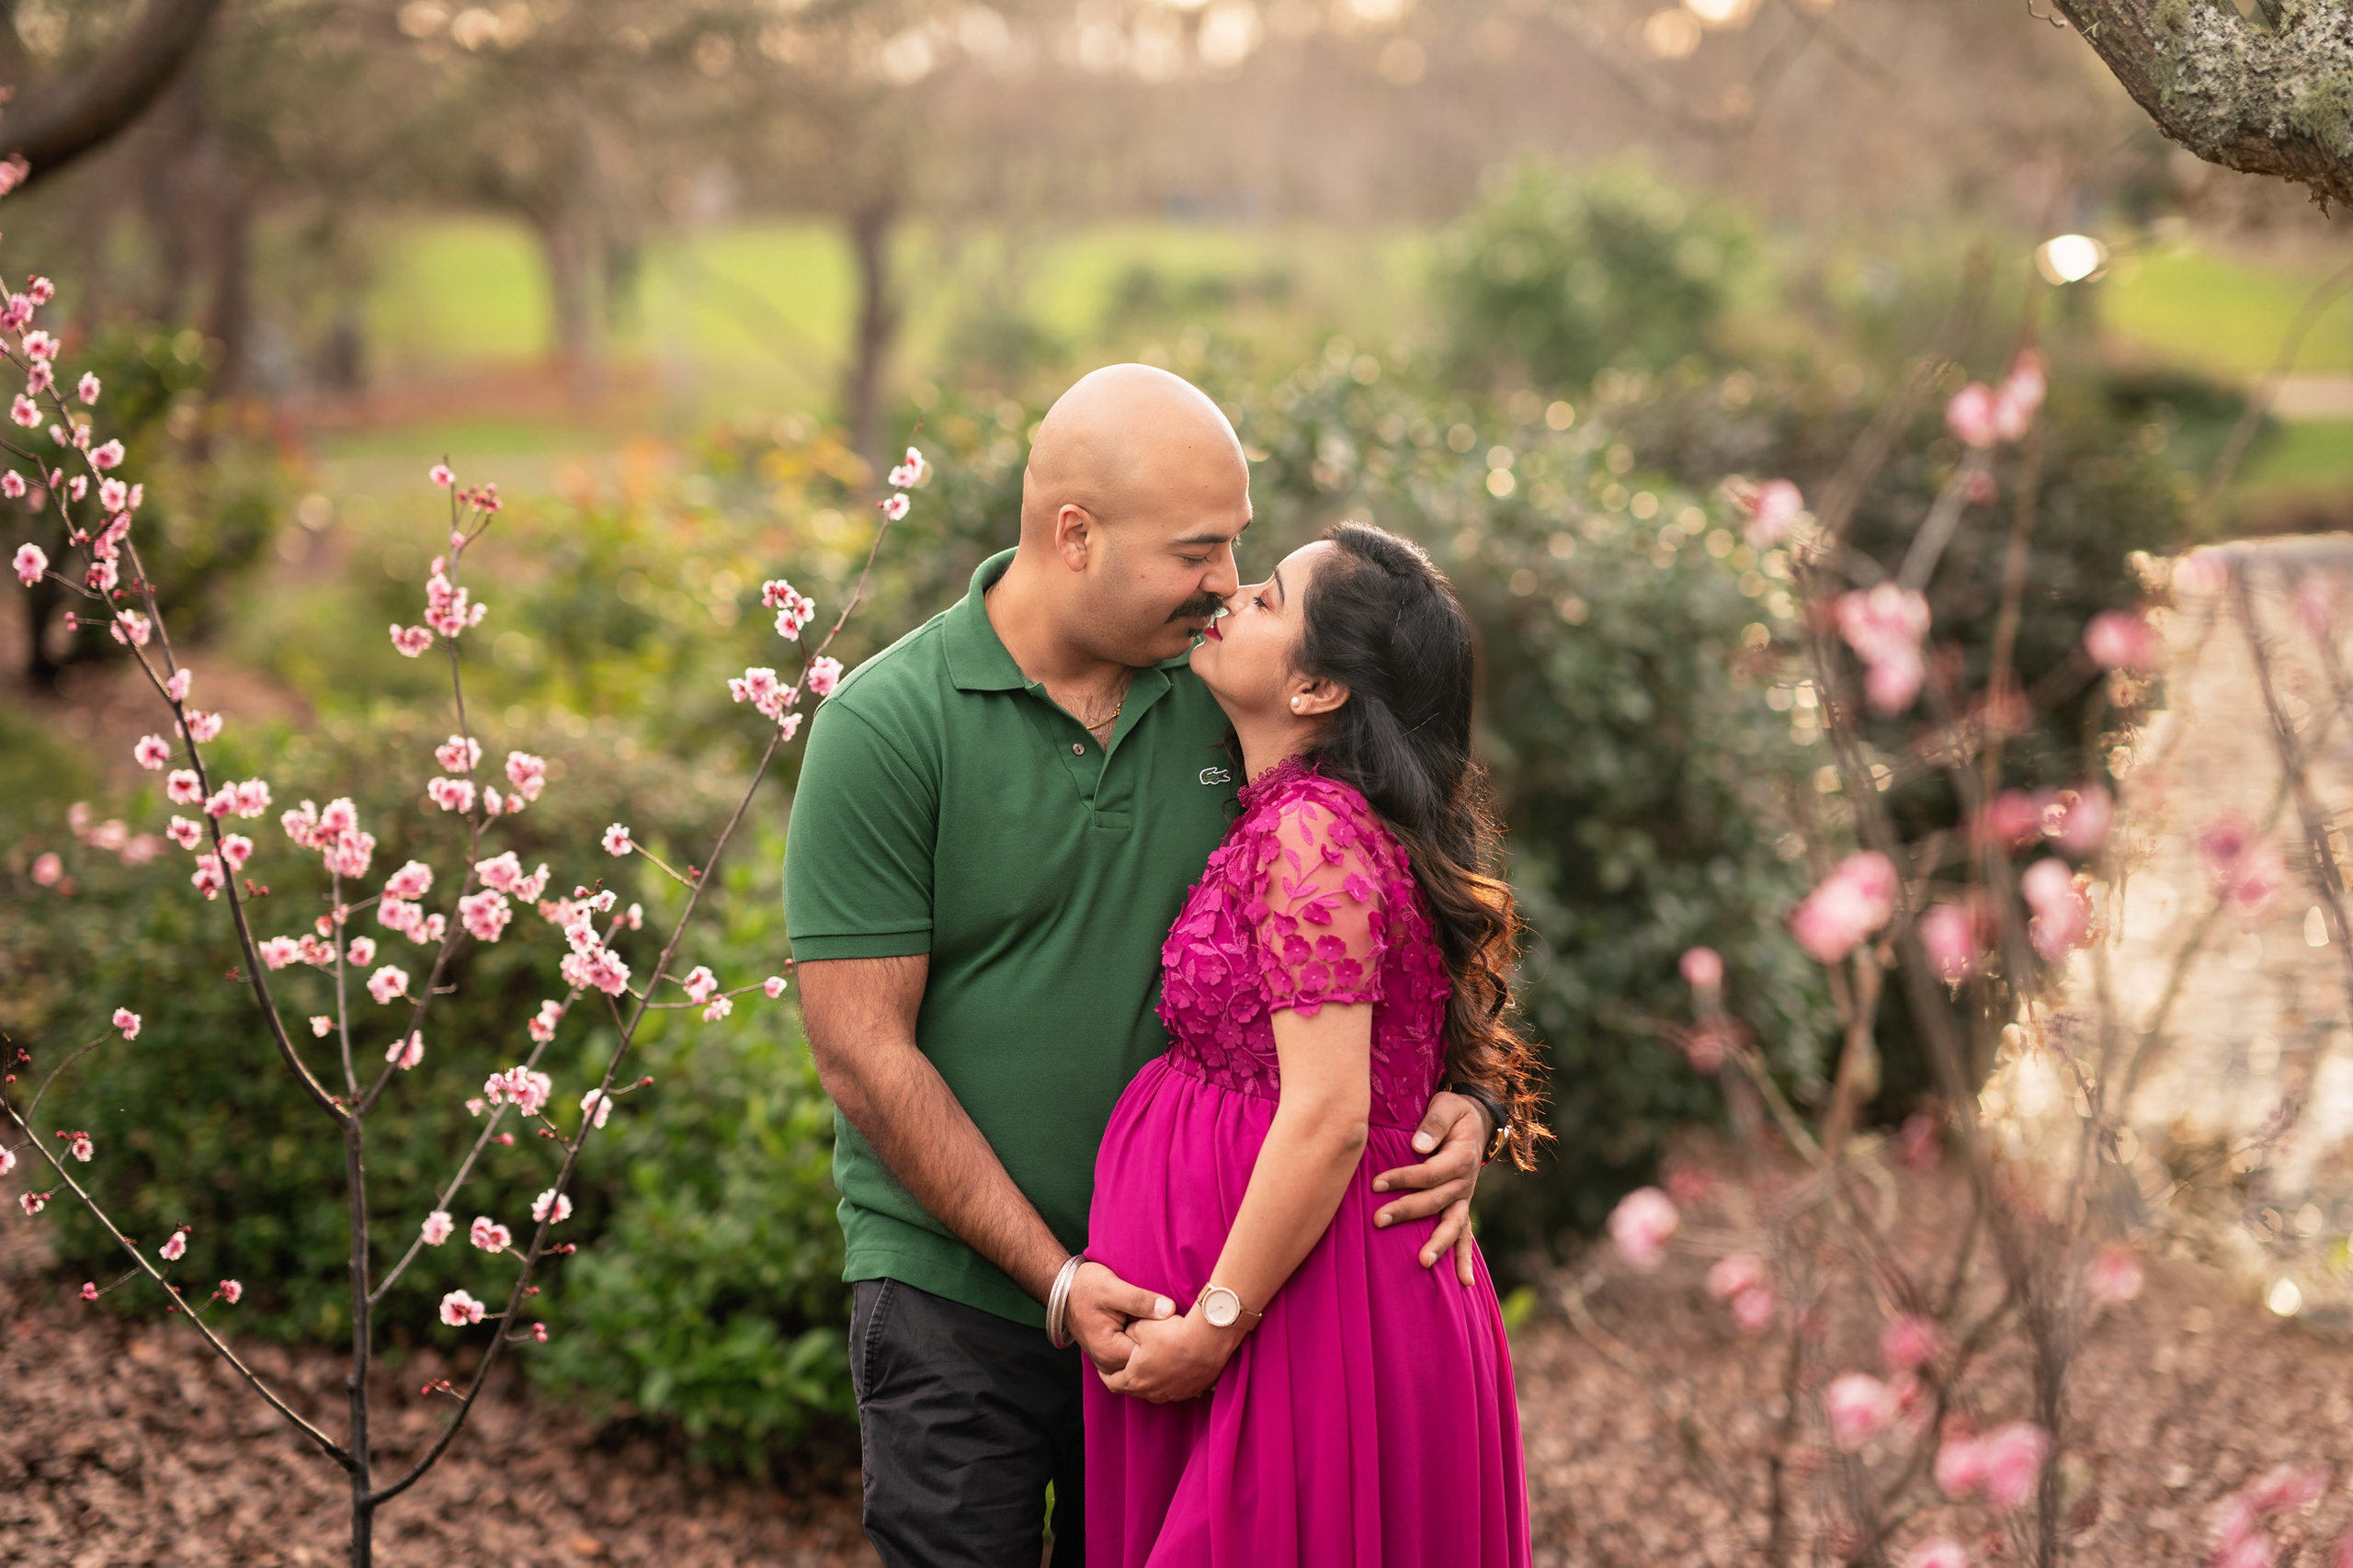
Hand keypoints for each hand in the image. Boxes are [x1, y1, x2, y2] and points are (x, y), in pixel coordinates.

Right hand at [1067, 1259, 1175, 1376]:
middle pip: (1144, 1365)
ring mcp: (1107, 1360)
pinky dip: (1144, 1350)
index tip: (1179, 1329)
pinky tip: (1156, 1336)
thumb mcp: (1113, 1288)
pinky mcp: (1110, 1353)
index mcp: (1110, 1350)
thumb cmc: (1085, 1286)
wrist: (1063, 1287)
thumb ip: (1140, 1300)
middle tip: (1178, 1331)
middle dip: (1162, 1351)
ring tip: (1170, 1334)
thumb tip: (1169, 1310)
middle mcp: (1107, 1361)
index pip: (1147, 1359)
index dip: (1165, 1345)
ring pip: (1139, 1363)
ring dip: (1153, 1351)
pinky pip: (1132, 1358)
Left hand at [1097, 1302, 1241, 1403]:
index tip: (1104, 1369)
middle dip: (1129, 1378)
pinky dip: (1172, 1381)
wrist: (1206, 1341)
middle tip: (1128, 1367)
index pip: (1113, 1382)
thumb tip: (1128, 1335)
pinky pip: (1177, 1389)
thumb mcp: (1141, 1327)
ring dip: (1152, 1381)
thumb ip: (1130, 1334)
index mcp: (1135, 1379)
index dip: (1106, 1374)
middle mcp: (1152, 1392)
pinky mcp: (1191, 1392)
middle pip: (1134, 1389)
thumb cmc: (1171, 1334)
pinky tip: (1176, 1368)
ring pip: (1156, 1391)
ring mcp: (1173, 1394)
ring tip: (1152, 1367)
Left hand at [1370, 1090, 1486, 1284]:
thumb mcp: (1446, 1107)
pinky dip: (1465, 1259)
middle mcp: (1465, 1182)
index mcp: (1461, 1158)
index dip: (1403, 1179)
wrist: (1475, 1120)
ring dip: (1439, 1245)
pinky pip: (1465, 1236)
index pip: (1430, 1173)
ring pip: (1453, 1225)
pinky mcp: (1461, 1207)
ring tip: (1423, 1262)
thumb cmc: (1453, 1112)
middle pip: (1436, 1201)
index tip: (1375, 1184)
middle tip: (1378, 1220)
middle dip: (1407, 1212)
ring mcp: (1464, 1198)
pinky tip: (1465, 1283)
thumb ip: (1433, 1125)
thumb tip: (1418, 1146)